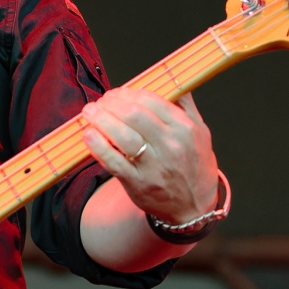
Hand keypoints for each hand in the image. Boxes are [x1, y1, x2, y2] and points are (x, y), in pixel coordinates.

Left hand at [80, 88, 217, 223]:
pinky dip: (97, 146)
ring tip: (89, 112)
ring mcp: (153, 165)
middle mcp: (171, 145)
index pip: (150, 100)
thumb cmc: (194, 166)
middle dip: (111, 104)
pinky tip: (88, 134)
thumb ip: (186, 106)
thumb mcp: (200, 133)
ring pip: (122, 135)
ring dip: (100, 119)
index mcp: (185, 128)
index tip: (117, 94)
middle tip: (100, 102)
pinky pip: (113, 161)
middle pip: (133, 114)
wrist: (193, 207)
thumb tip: (173, 82)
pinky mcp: (137, 183)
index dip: (128, 94)